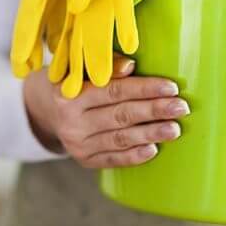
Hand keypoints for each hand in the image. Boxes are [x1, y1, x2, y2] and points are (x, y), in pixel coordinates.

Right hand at [23, 54, 188, 167]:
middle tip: (181, 108)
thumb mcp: (79, 66)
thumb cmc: (72, 80)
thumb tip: (131, 66)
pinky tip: (153, 149)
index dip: (144, 88)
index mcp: (68, 92)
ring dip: (150, 134)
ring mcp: (76, 144)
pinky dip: (134, 155)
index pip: (113, 90)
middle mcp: (70, 120)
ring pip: (120, 138)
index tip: (171, 87)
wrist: (45, 108)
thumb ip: (105, 64)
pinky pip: (113, 159)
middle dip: (154, 111)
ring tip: (174, 129)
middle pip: (120, 115)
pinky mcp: (84, 160)